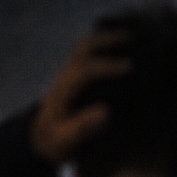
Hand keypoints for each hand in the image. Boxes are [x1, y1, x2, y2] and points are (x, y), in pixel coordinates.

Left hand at [30, 31, 130, 163]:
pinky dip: (104, 42)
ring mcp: (69, 71)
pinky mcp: (75, 72)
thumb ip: (82, 128)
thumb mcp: (65, 142)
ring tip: (133, 34)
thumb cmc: (56, 141)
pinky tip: (124, 42)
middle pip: (84, 48)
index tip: (130, 66)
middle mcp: (66, 75)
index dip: (108, 66)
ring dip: (107, 37)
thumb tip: (105, 112)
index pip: (86, 70)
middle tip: (135, 38)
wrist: (40, 137)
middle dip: (108, 41)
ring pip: (86, 45)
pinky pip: (89, 51)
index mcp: (64, 90)